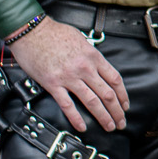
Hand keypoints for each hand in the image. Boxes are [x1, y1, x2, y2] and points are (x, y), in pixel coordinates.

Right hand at [10, 18, 127, 132]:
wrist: (31, 31)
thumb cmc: (54, 33)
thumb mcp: (81, 40)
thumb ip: (91, 55)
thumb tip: (98, 66)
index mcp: (94, 57)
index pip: (115, 79)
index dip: (123, 95)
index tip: (125, 105)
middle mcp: (85, 68)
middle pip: (107, 94)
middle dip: (117, 111)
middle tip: (121, 122)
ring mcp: (69, 77)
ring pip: (92, 102)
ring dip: (103, 117)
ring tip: (109, 126)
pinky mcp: (53, 84)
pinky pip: (68, 105)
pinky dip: (76, 118)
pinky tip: (83, 127)